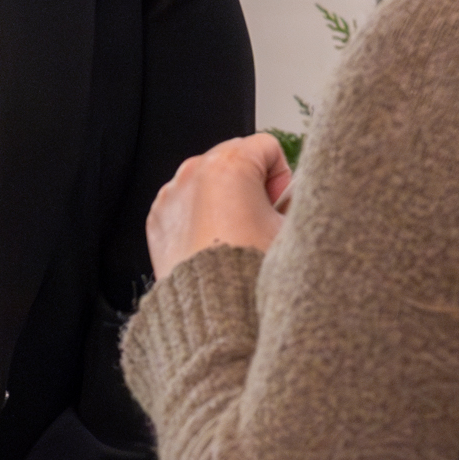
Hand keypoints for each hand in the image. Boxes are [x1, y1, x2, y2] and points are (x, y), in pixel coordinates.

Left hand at [147, 133, 291, 278]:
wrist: (215, 312)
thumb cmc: (252, 273)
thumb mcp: (293, 230)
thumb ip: (300, 201)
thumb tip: (298, 195)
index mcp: (229, 166)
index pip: (267, 147)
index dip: (281, 178)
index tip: (278, 205)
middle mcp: (194, 173)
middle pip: (234, 160)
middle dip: (251, 186)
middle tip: (260, 223)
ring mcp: (172, 195)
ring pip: (208, 183)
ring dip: (225, 201)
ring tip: (236, 238)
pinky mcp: (158, 218)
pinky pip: (186, 204)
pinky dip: (200, 218)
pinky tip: (214, 245)